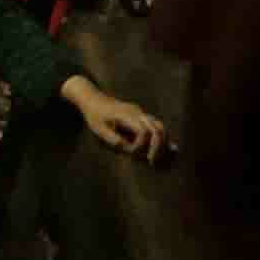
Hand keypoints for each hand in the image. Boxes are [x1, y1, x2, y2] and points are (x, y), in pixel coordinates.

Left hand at [59, 76, 178, 161]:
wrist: (93, 98)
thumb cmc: (94, 115)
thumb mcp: (99, 129)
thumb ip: (113, 140)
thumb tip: (127, 149)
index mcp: (127, 116)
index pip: (143, 132)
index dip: (140, 146)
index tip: (131, 153)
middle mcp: (137, 113)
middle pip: (158, 129)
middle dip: (158, 147)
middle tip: (151, 161)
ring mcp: (141, 113)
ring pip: (160, 127)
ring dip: (163, 143)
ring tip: (156, 157)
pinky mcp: (141, 116)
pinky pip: (156, 126)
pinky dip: (161, 138)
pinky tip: (166, 149)